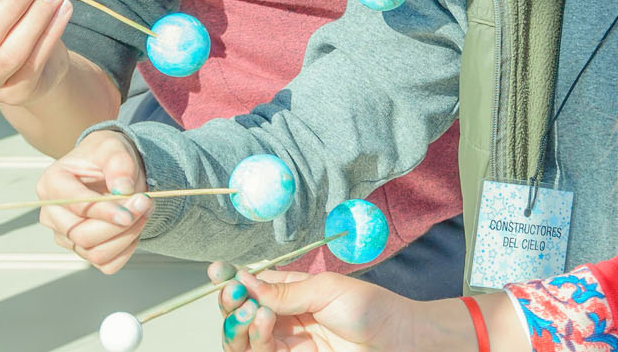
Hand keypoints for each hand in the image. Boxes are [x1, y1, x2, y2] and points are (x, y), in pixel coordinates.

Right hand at [37, 130, 151, 271]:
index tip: (134, 209)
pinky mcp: (81, 250)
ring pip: (96, 253)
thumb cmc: (106, 156)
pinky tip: (135, 227)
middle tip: (146, 202)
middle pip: (82, 236)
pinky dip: (126, 249)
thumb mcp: (113, 148)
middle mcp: (52, 214)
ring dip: (127, 237)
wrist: (110, 168)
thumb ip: (119, 164)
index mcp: (52, 184)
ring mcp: (65, 235)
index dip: (106, 211)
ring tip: (144, 211)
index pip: (77, 206)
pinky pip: (106, 264)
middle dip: (120, 226)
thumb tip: (123, 189)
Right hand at [216, 268, 459, 351]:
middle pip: (242, 314)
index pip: (255, 286)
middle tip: (234, 295)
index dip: (233, 280)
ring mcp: (289, 344)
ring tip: (254, 312)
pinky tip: (263, 324)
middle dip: (232, 304)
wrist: (400, 342)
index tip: (217, 272)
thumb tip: (247, 281)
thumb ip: (285, 291)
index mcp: (294, 293)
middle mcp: (287, 319)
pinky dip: (256, 340)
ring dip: (241, 325)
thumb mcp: (327, 289)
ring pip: (245, 339)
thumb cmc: (372, 309)